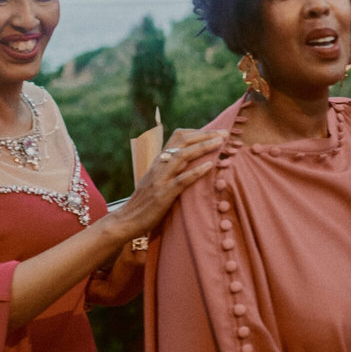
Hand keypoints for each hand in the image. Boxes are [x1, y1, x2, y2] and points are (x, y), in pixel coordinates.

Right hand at [104, 128, 223, 241]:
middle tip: (224, 132)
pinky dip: (196, 171)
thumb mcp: (155, 179)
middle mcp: (160, 165)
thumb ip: (169, 168)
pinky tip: (210, 165)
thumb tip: (188, 161)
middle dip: (205, 135)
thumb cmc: (144, 201)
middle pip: (183, 141)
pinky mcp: (163, 194)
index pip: (178, 137)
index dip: (197, 131)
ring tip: (221, 142)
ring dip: (203, 147)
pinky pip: (181, 179)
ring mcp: (161, 179)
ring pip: (182, 156)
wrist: (126, 219)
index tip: (214, 132)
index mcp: (159, 161)